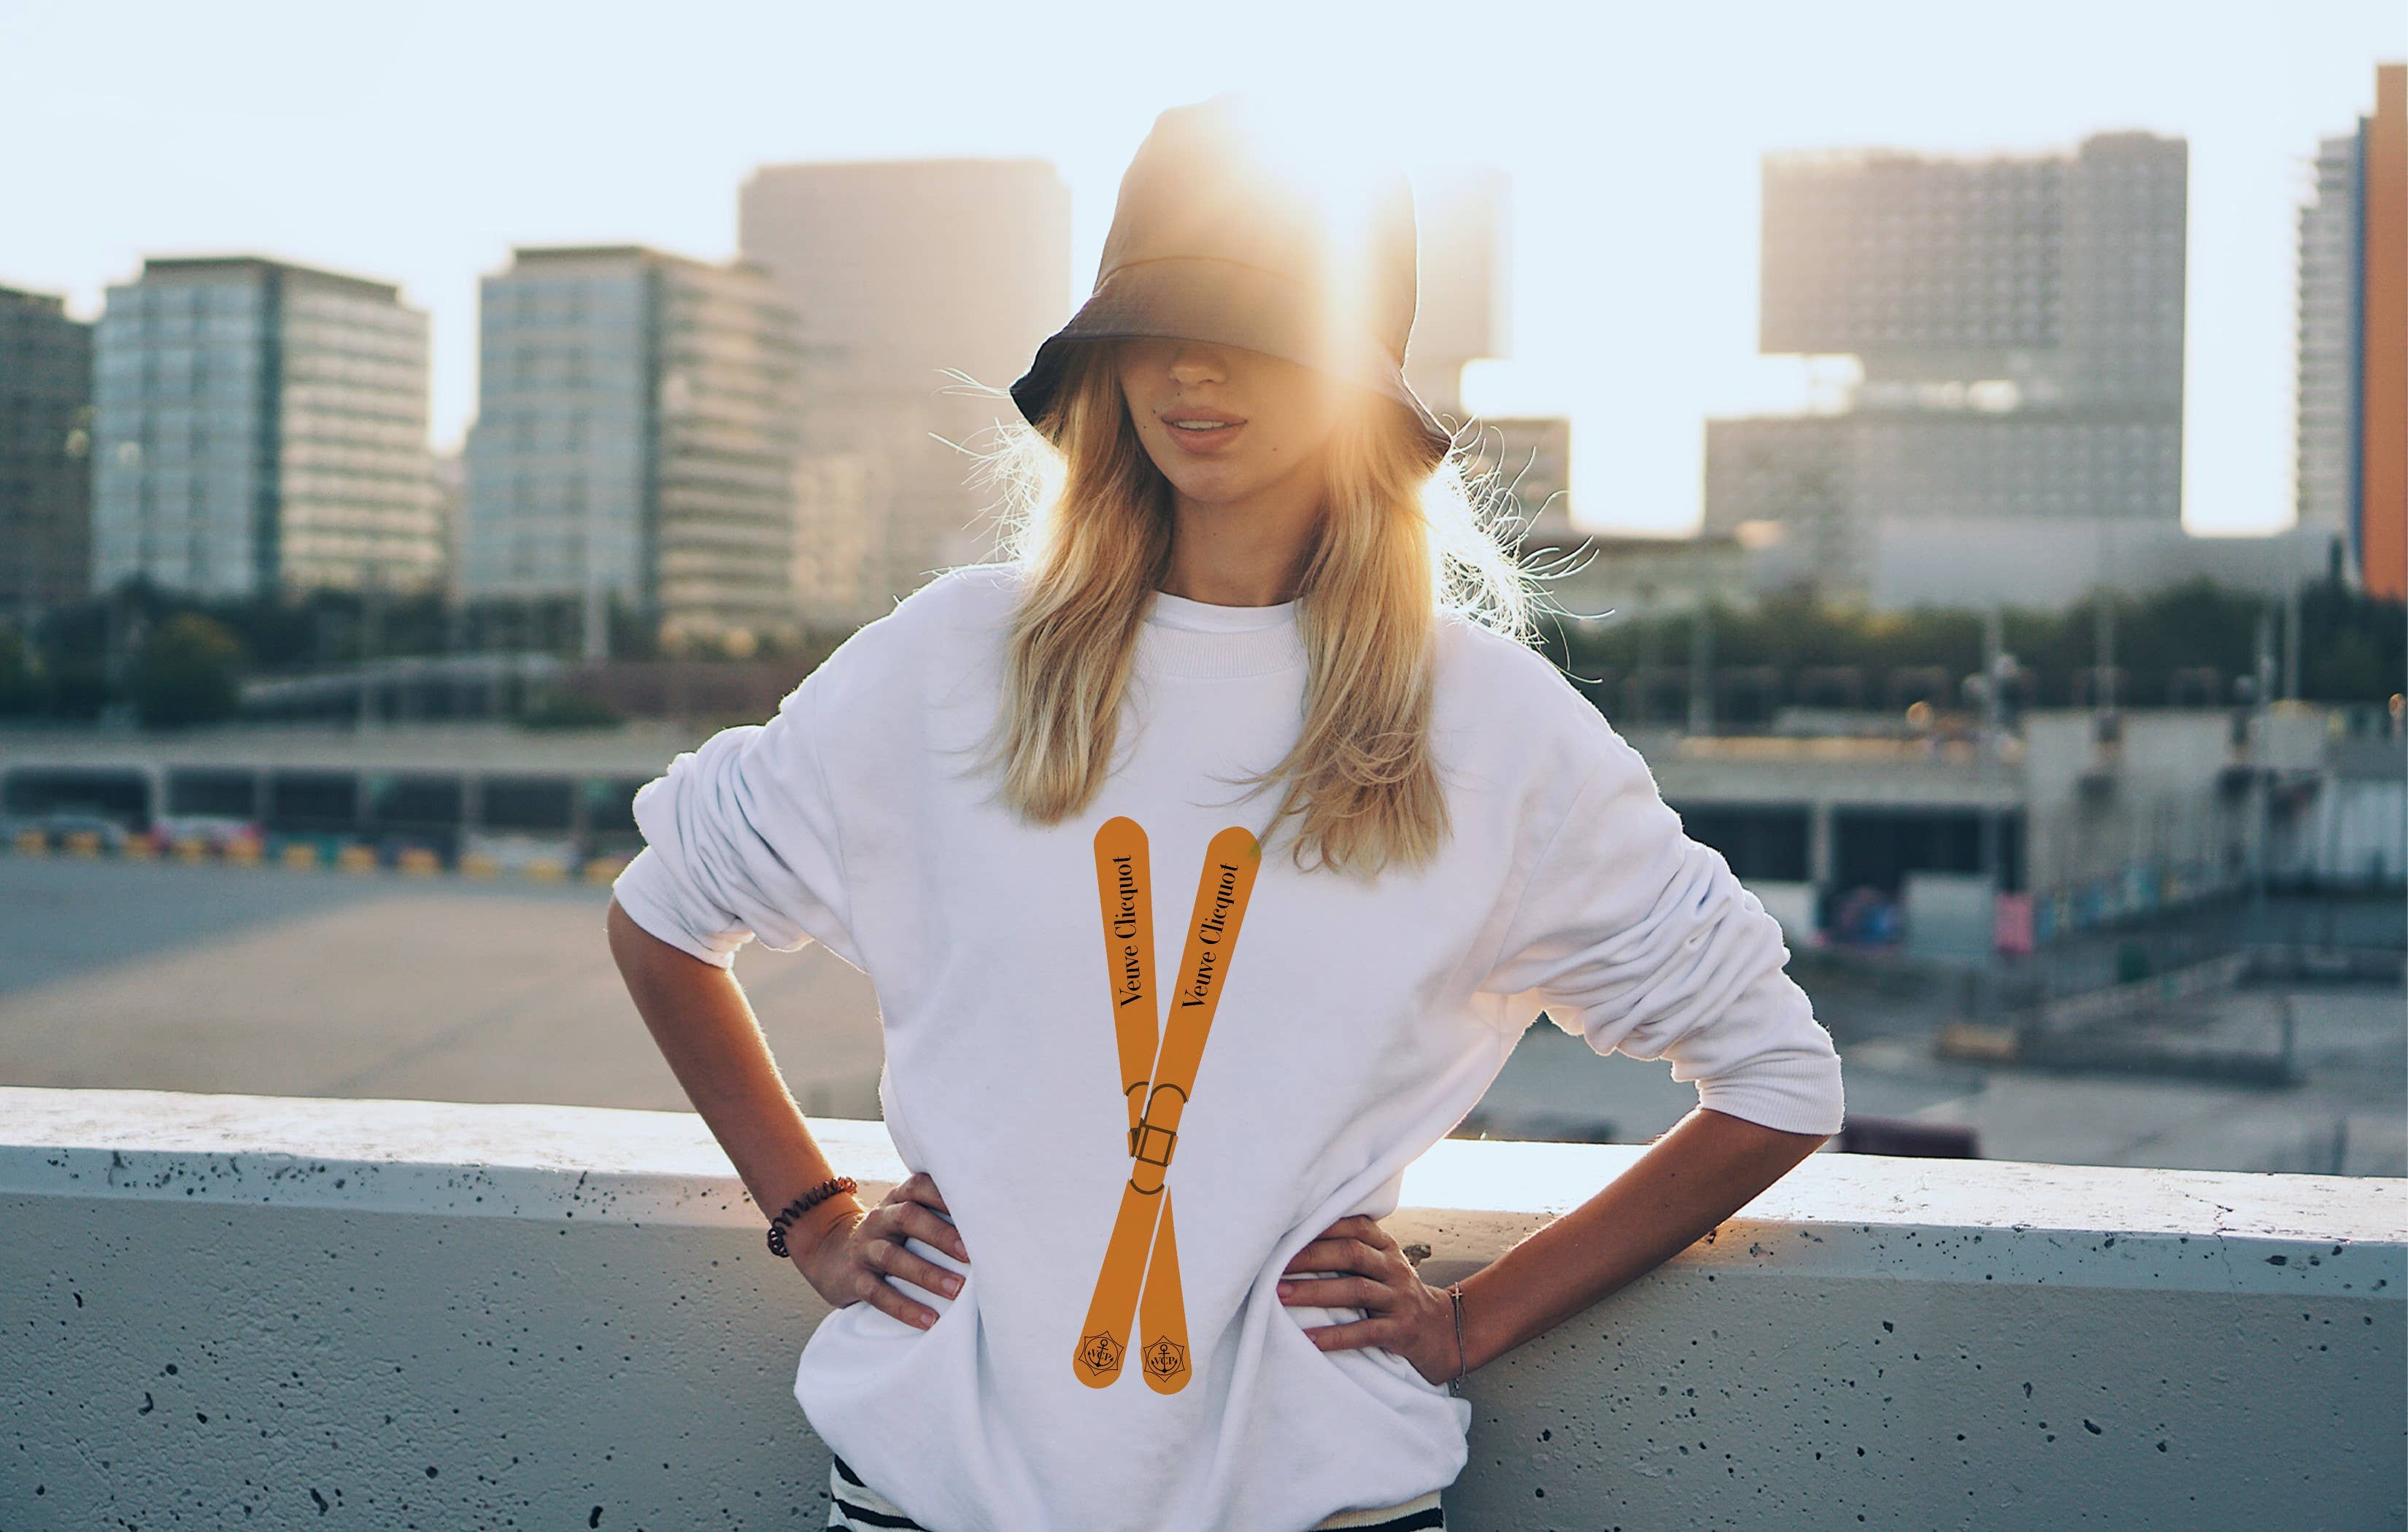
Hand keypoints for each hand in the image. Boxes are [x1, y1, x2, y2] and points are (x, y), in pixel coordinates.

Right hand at [791, 1171, 969, 1329]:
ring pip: (894, 1257)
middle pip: (908, 1216)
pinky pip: (877, 1293)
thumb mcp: (906, 1218)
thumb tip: (993, 1228)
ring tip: (956, 1290)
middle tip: (971, 1254)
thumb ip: (937, 1215)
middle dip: (940, 1234)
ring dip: (927, 1274)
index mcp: (897, 1200)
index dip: (945, 1194)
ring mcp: (864, 1248)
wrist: (831, 1255)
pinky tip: (928, 1320)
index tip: (975, 1209)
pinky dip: (904, 1307)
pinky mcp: (854, 1278)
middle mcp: (880, 1219)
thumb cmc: (890, 1237)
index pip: (919, 1186)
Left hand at [1274, 1214, 1460, 1385]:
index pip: (1354, 1226)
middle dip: (1308, 1257)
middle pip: (1350, 1253)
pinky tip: (1309, 1339)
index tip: (1284, 1231)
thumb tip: (1294, 1241)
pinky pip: (1366, 1331)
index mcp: (1386, 1247)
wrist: (1443, 1332)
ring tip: (1280, 1296)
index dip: (1320, 1226)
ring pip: (1355, 1290)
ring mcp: (1400, 1299)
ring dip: (1314, 1292)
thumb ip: (1352, 1251)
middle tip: (1272, 1265)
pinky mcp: (1402, 1331)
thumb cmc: (1396, 1296)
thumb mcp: (1382, 1266)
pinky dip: (1336, 1336)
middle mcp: (1394, 1268)